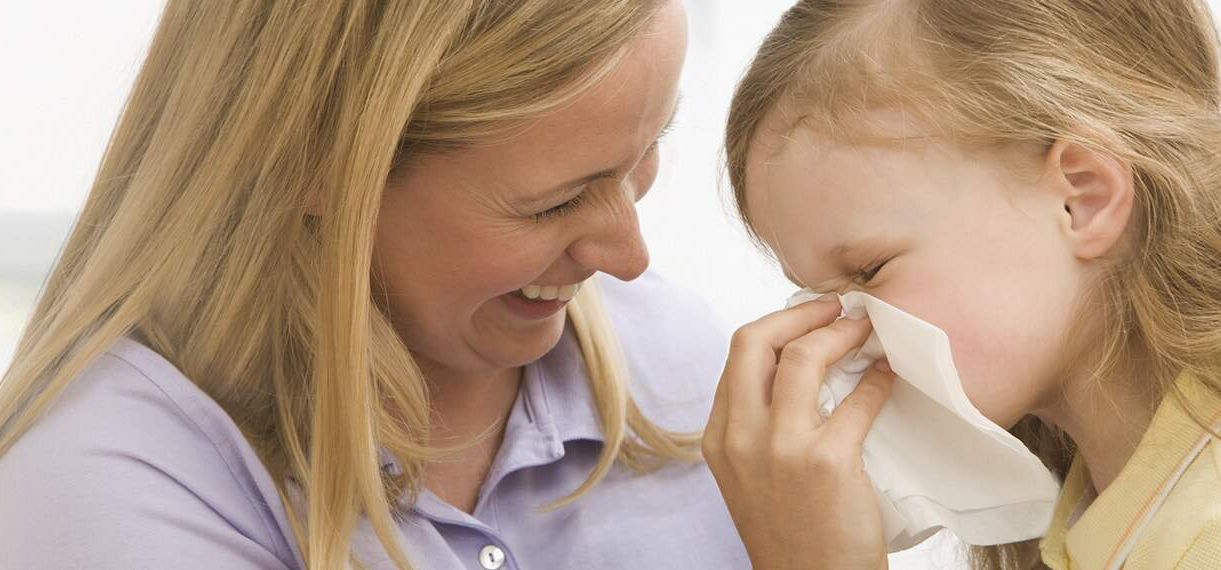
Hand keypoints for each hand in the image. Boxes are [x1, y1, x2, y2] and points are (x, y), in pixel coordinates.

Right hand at [702, 296, 894, 569]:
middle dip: (801, 314)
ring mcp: (780, 449)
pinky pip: (857, 399)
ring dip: (840, 333)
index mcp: (718, 438)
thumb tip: (797, 367)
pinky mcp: (826, 463)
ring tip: (866, 330)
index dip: (776, 325)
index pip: (737, 355)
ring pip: (803, 357)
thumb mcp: (750, 476)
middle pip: (757, 341)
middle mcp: (740, 438)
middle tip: (836, 308)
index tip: (807, 318)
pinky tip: (888, 375)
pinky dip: (878, 378)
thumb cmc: (790, 532)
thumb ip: (758, 425)